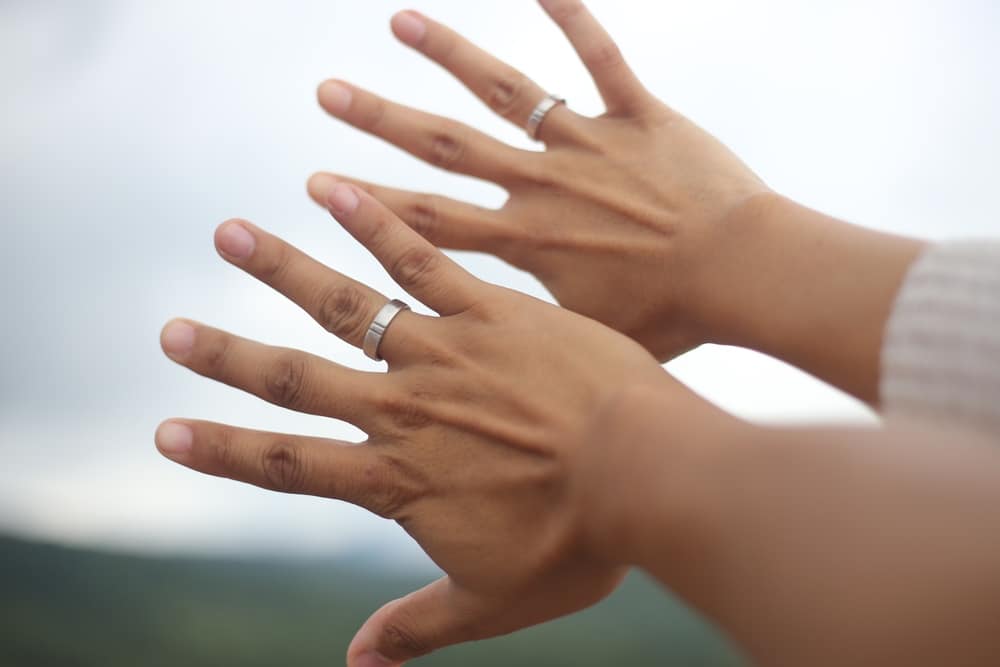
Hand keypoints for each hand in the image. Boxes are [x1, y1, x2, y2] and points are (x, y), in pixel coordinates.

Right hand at [156, 183, 698, 664]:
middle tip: (170, 329)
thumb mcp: (495, 601)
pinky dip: (374, 222)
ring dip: (282, 269)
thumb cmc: (581, 543)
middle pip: (298, 381)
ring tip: (231, 233)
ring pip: (346, 306)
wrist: (649, 476)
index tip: (169, 431)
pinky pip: (422, 260)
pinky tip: (334, 186)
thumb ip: (418, 627)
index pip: (292, 465)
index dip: (225, 452)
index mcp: (400, 480)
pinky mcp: (491, 311)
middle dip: (227, 357)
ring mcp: (444, 354)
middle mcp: (405, 411)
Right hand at [307, 0, 770, 360]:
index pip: (432, 219)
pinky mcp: (639, 117)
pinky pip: (601, 58)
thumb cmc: (675, 319)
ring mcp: (589, 144)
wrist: (746, 276)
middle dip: (381, 120)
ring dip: (452, 55)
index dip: (371, 203)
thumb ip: (534, 332)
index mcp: (528, 242)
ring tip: (402, 24)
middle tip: (328, 91)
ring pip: (509, 91)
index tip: (320, 182)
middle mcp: (544, 184)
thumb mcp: (590, 338)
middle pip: (447, 147)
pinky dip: (572, 16)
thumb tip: (496, 349)